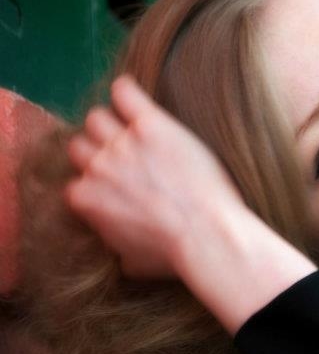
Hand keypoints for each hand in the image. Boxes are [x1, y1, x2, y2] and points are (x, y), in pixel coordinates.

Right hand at [65, 75, 243, 278]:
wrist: (206, 233)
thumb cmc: (174, 253)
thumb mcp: (132, 262)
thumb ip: (114, 247)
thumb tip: (117, 252)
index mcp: (85, 200)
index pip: (76, 179)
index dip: (96, 179)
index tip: (114, 180)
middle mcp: (97, 167)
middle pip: (81, 143)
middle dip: (99, 148)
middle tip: (125, 152)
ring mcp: (122, 143)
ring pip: (97, 117)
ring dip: (112, 120)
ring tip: (132, 125)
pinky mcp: (151, 124)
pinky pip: (125, 93)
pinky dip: (126, 91)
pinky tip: (133, 95)